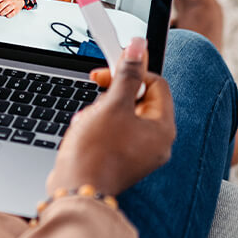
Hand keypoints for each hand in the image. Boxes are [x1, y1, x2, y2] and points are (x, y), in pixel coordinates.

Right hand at [45, 38, 174, 196]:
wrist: (75, 190)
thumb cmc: (96, 152)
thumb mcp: (112, 105)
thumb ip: (127, 74)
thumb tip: (139, 47)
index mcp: (162, 129)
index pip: (156, 85)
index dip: (133, 72)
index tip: (109, 70)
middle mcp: (155, 144)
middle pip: (139, 101)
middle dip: (112, 95)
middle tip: (96, 93)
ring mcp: (138, 155)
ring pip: (123, 117)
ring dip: (102, 111)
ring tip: (87, 120)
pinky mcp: (120, 162)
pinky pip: (114, 134)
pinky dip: (98, 128)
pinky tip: (84, 131)